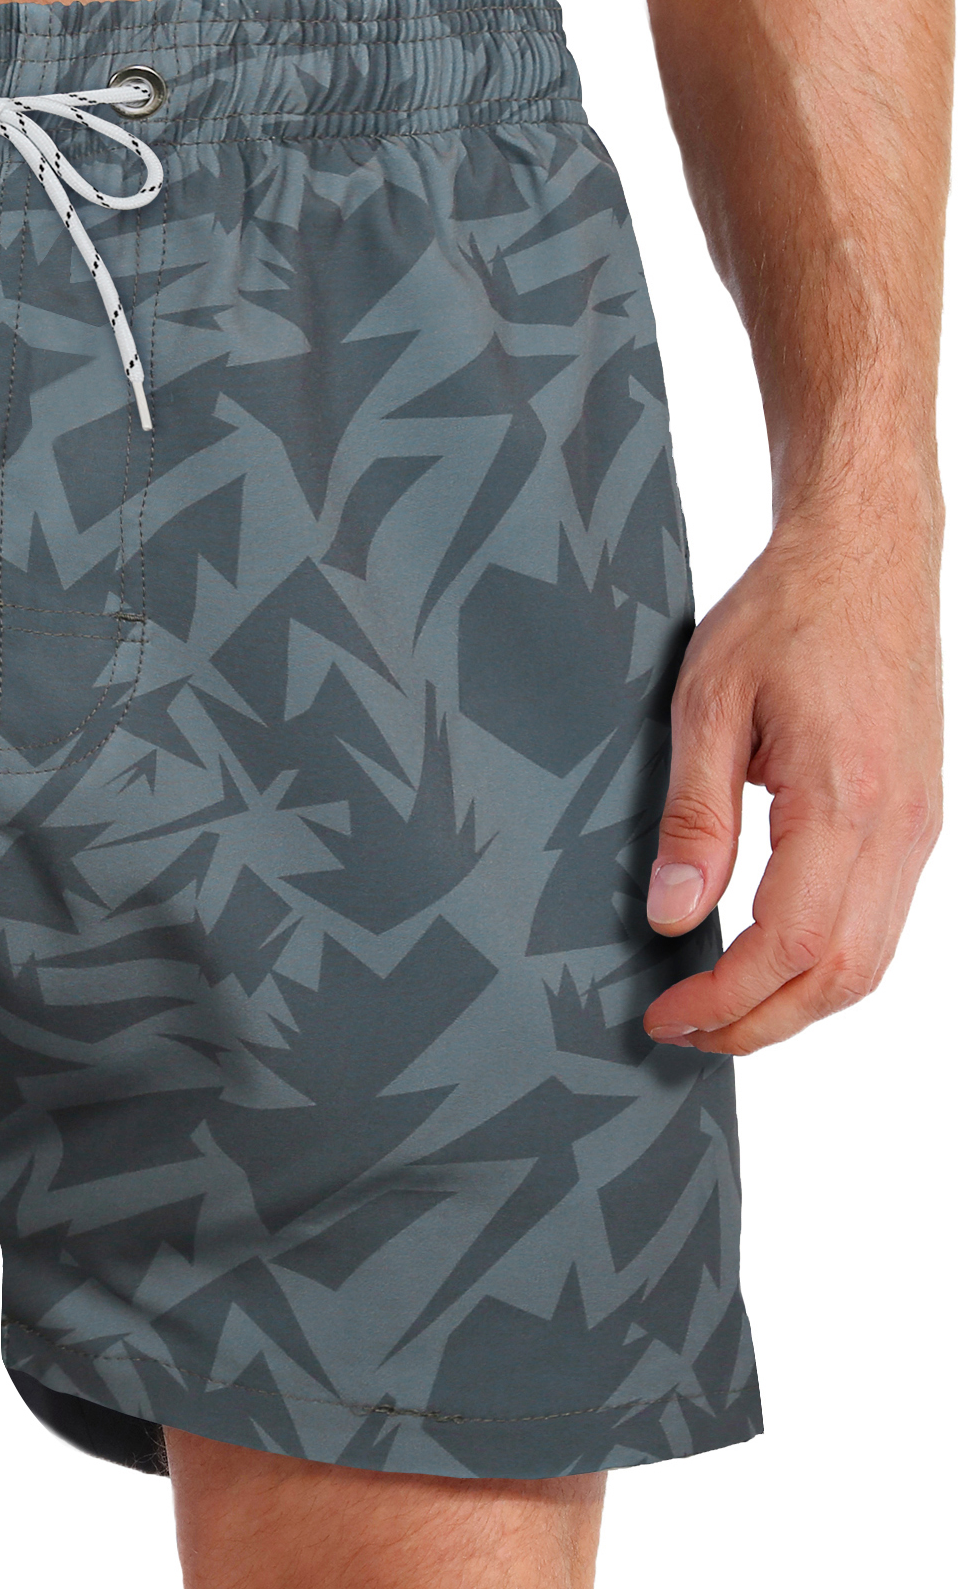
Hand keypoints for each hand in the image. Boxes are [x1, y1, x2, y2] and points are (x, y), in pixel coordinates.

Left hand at [642, 501, 942, 1055]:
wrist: (865, 556)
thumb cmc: (786, 612)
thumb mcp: (707, 702)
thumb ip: (692, 817)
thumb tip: (673, 914)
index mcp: (844, 799)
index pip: (790, 942)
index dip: (726, 997)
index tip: (668, 1015)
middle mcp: (898, 826)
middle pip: (842, 975)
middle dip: (759, 1023)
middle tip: (685, 1032)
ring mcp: (919, 827)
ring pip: (871, 960)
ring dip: (795, 1003)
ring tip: (719, 1010)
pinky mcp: (918, 819)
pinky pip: (883, 922)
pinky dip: (828, 963)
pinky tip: (770, 961)